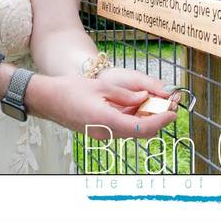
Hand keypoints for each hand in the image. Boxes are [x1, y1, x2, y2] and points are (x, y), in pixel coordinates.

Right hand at [24, 73, 176, 139]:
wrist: (48, 100)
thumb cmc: (70, 90)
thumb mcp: (101, 86)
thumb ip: (125, 94)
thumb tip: (144, 97)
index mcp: (107, 120)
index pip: (142, 128)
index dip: (160, 122)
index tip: (172, 113)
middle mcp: (106, 132)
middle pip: (139, 133)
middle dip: (156, 121)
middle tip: (168, 106)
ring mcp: (102, 134)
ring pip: (131, 131)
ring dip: (145, 119)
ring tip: (154, 103)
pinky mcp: (99, 131)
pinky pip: (121, 127)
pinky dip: (132, 119)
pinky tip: (136, 105)